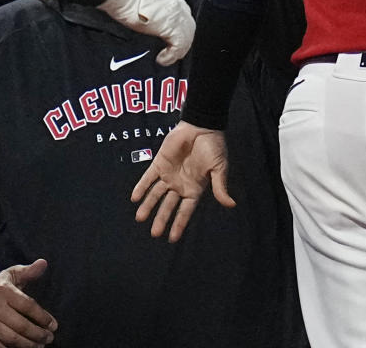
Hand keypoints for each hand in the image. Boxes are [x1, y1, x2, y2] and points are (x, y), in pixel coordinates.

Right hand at [0, 259, 56, 347]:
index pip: (28, 306)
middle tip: (49, 338)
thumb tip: (44, 263)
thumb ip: (28, 271)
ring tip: (40, 346)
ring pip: (11, 339)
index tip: (54, 325)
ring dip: (28, 345)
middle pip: (21, 326)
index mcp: (4, 291)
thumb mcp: (11, 275)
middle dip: (38, 334)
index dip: (43, 317)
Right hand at [98, 0, 195, 64]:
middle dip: (182, 40)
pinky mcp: (171, 27)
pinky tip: (162, 59)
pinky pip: (179, 47)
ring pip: (187, 37)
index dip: (180, 27)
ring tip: (166, 56)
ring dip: (178, 50)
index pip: (184, 13)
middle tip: (170, 51)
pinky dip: (172, 55)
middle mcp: (177, 4)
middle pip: (189, 26)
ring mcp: (176, 16)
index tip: (170, 37)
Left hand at [131, 122, 232, 241]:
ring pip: (156, 194)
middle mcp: (179, 185)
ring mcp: (168, 175)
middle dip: (161, 219)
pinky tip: (134, 197)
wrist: (201, 126)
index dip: (179, 224)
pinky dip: (141, 187)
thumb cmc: (213, 147)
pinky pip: (148, 177)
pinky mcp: (159, 163)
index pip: (185, 211)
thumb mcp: (219, 169)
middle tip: (154, 233)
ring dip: (148, 205)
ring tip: (139, 218)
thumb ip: (220, 187)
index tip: (172, 238)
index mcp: (194, 189)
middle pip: (168, 206)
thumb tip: (231, 205)